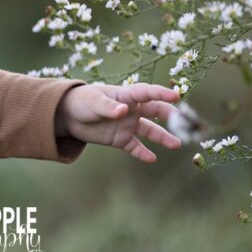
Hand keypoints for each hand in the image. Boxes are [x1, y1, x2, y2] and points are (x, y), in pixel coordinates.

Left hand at [56, 83, 181, 162]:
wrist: (68, 115)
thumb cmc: (82, 101)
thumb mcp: (93, 102)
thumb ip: (108, 107)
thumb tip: (123, 111)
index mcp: (126, 96)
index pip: (147, 93)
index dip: (161, 93)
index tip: (176, 96)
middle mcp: (131, 110)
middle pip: (155, 111)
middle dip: (170, 116)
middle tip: (183, 122)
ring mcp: (127, 125)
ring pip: (149, 131)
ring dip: (162, 137)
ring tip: (176, 144)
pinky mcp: (120, 139)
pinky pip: (135, 146)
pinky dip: (142, 153)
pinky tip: (152, 159)